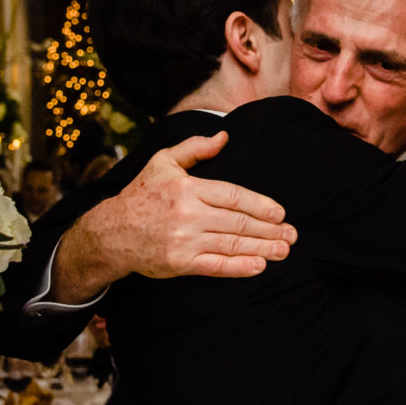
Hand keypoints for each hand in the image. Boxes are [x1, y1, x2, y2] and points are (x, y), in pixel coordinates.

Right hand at [50, 132, 297, 302]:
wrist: (113, 231)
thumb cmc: (141, 195)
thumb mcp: (163, 162)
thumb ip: (195, 148)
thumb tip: (224, 137)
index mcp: (187, 188)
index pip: (233, 196)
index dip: (260, 205)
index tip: (280, 213)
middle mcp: (188, 214)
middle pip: (238, 222)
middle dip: (269, 230)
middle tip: (292, 234)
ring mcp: (184, 241)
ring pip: (232, 245)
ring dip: (262, 248)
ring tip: (283, 250)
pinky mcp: (180, 263)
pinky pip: (216, 266)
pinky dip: (240, 267)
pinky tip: (259, 265)